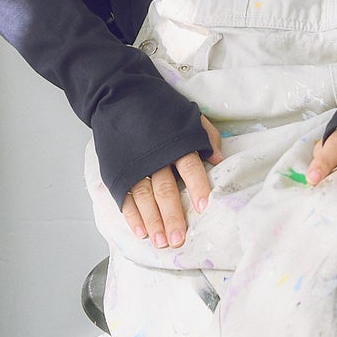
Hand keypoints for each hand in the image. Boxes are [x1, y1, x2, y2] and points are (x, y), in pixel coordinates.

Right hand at [120, 116, 223, 247]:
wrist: (119, 95)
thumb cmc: (158, 109)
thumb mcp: (187, 115)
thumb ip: (205, 135)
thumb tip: (218, 158)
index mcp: (174, 141)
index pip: (189, 167)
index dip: (197, 187)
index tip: (203, 207)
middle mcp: (154, 155)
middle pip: (165, 189)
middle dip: (172, 216)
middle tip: (178, 238)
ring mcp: (134, 164)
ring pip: (144, 197)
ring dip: (152, 221)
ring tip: (160, 241)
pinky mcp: (117, 170)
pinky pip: (124, 196)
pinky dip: (132, 215)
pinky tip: (141, 231)